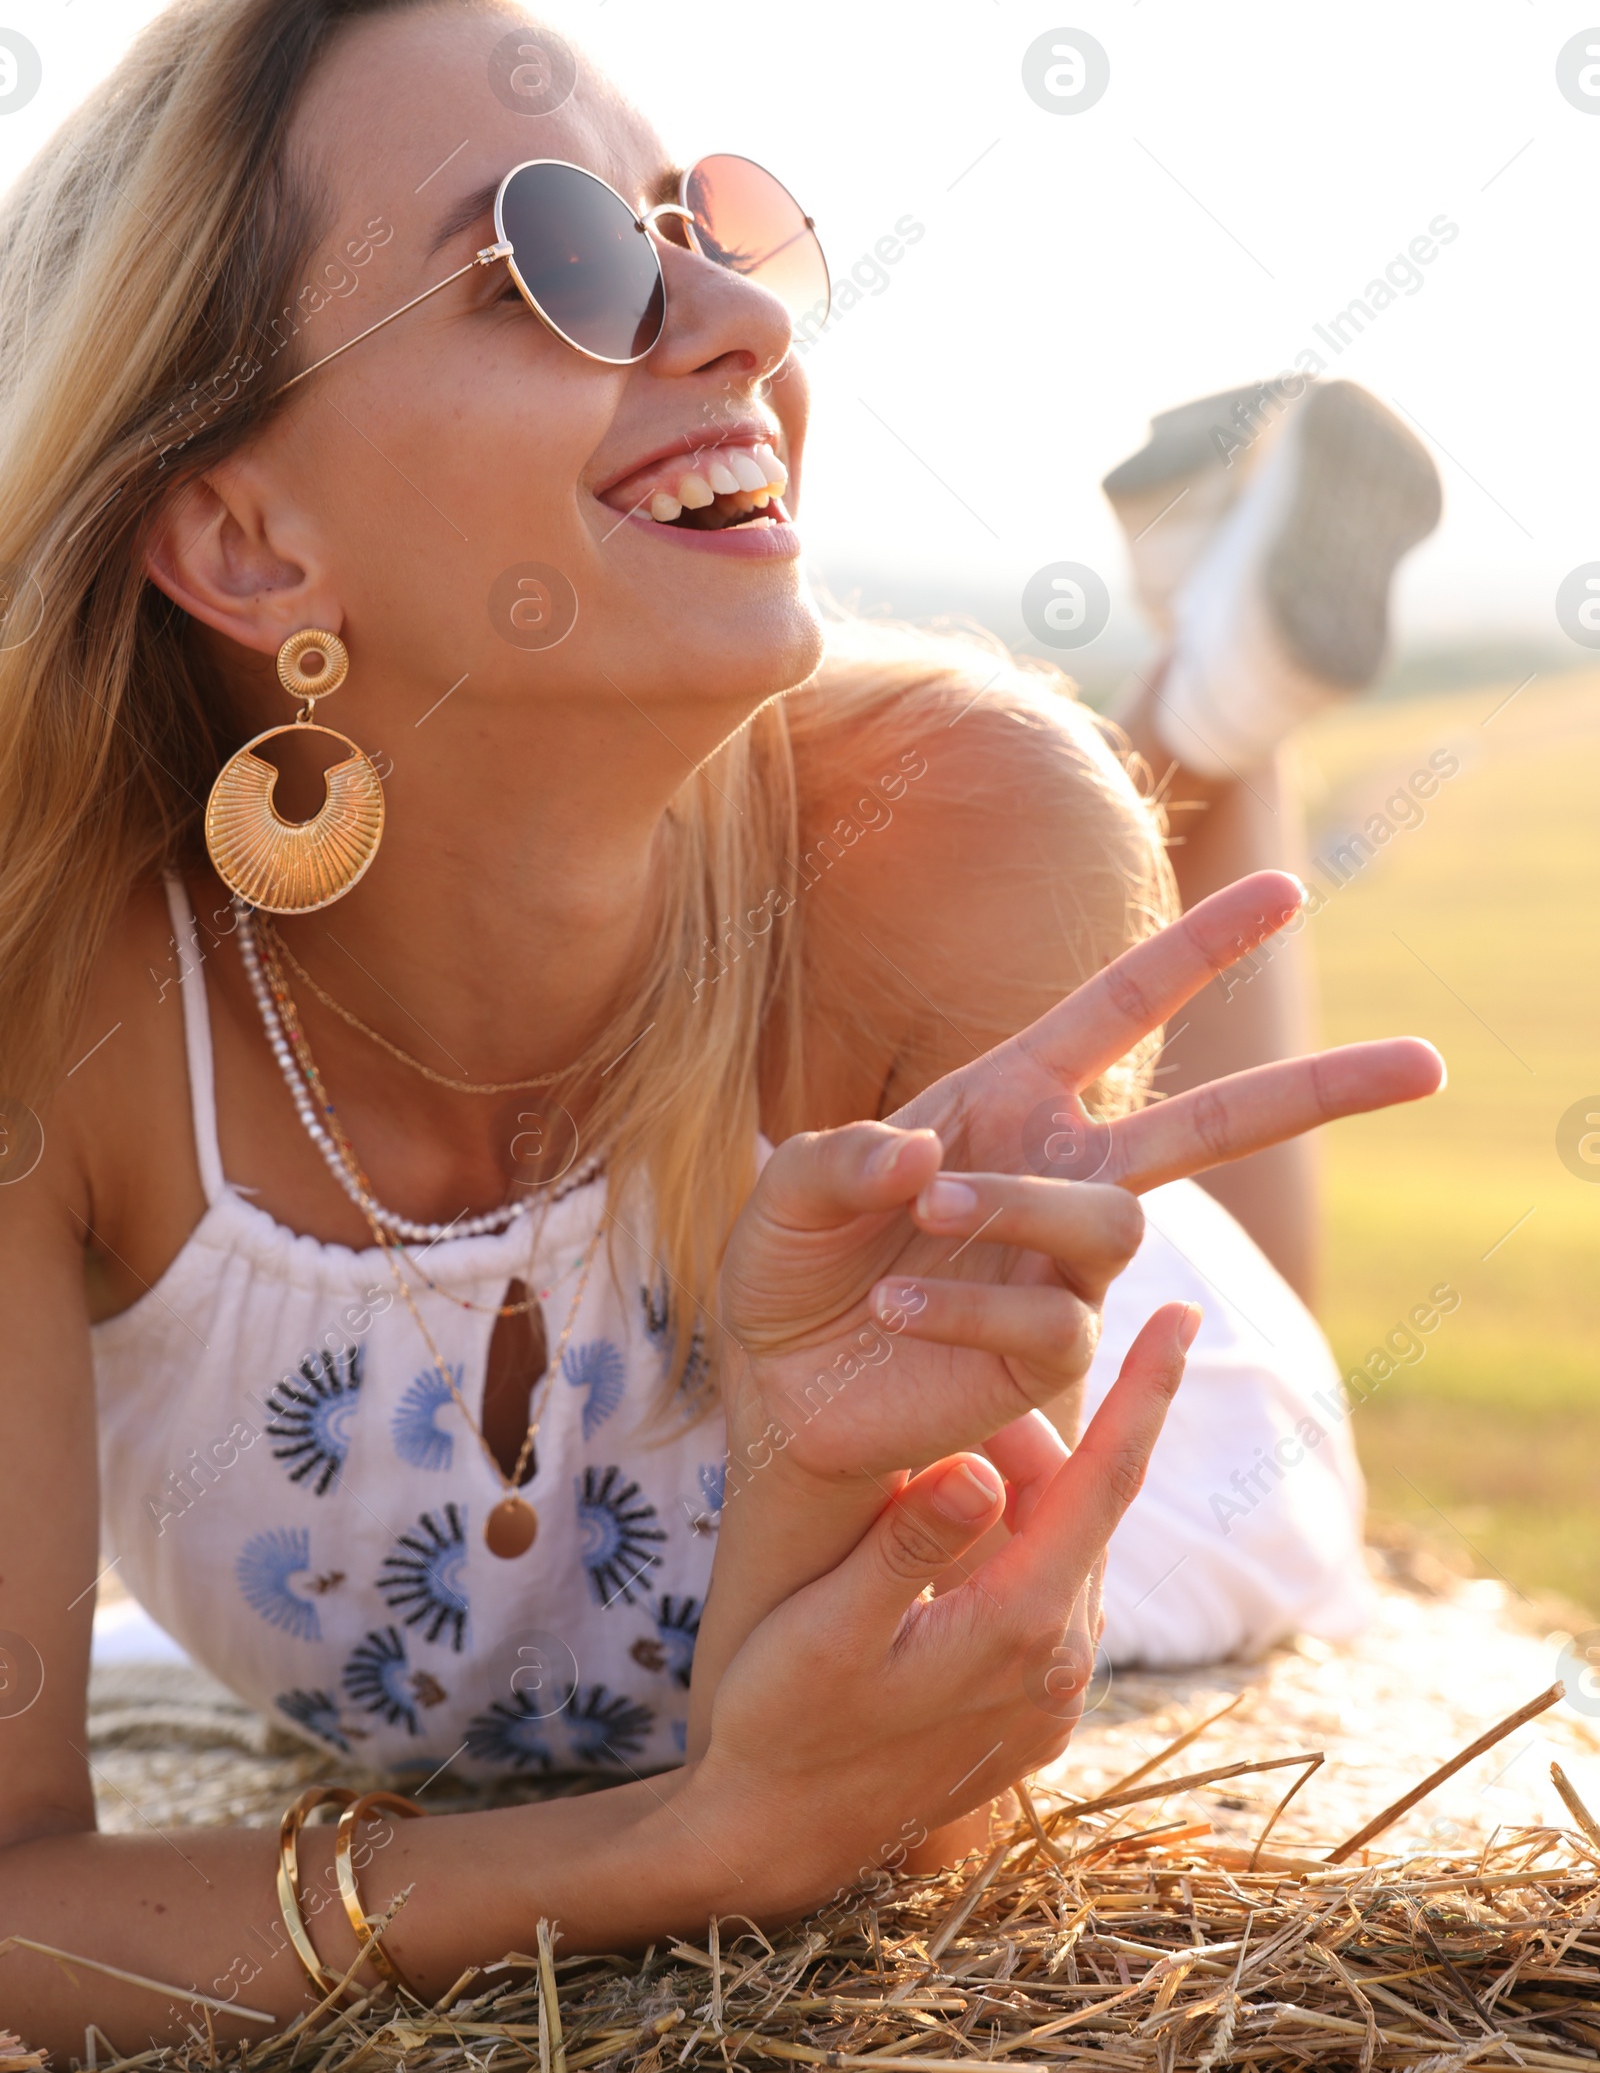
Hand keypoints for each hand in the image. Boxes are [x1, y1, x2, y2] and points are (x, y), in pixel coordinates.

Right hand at [682, 1305, 1194, 1916]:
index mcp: (1019, 1630)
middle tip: (949, 1396)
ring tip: (941, 1460)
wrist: (778, 1841)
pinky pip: (1048, 1594)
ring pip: (1063, 1547)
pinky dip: (1017, 1541)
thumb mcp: (825, 1625)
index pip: (1100, 1485)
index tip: (1182, 1311)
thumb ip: (904, 1545)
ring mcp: (1053, 1697)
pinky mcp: (1035, 1714)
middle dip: (1029, 1433)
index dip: (1145, 1392)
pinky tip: (953, 1528)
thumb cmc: (782, 1719)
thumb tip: (977, 1463)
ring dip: (1021, 1488)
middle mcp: (1059, 1665)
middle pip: (1077, 1503)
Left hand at [719, 870, 1442, 1483]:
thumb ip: (841, 1157)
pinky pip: (1050, 1319)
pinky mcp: (1048, 1354)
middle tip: (1428, 1061)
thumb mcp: (787, 1191)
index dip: (1202, 946)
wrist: (776, 1385)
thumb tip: (927, 1156)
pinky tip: (896, 1301)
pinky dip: (971, 1301)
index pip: (1126, 1007)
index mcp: (1012, 1097)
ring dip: (1019, 1204)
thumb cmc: (790, 1268)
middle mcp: (1059, 1171)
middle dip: (1322, 1089)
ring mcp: (1063, 1267)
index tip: (1289, 891)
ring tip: (928, 1208)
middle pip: (1218, 1125)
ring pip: (1113, 1219)